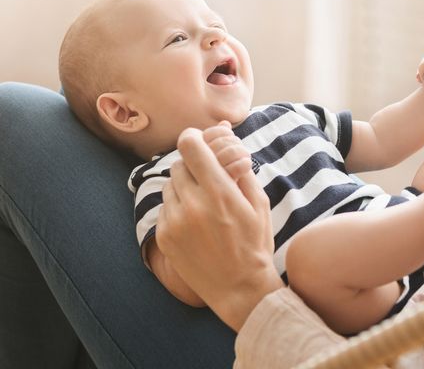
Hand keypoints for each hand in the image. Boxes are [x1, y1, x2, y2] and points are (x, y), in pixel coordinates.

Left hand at [156, 126, 282, 330]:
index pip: (190, 146)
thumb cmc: (255, 243)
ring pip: (169, 185)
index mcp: (220, 192)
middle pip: (178, 164)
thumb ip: (241, 167)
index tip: (198, 141)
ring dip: (184, 186)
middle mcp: (193, 205)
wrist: (239, 288)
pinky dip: (177, 207)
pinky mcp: (164, 237)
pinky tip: (196, 222)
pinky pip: (165, 207)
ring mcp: (175, 222)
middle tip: (207, 177)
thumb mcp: (259, 203)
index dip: (193, 137)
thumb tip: (226, 134)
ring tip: (203, 203)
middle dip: (192, 165)